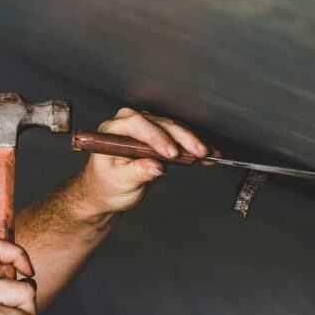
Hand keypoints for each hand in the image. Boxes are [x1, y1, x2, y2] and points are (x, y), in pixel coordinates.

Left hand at [75, 107, 216, 215]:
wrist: (107, 191)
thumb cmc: (106, 186)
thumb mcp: (120, 183)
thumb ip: (137, 173)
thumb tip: (157, 166)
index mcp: (111, 132)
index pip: (136, 125)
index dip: (157, 136)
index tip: (171, 152)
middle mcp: (127, 124)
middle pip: (159, 123)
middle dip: (182, 137)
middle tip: (199, 152)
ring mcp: (143, 128)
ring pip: (172, 128)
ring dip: (192, 140)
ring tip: (208, 153)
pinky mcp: (157, 136)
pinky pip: (177, 136)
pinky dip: (193, 145)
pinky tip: (208, 152)